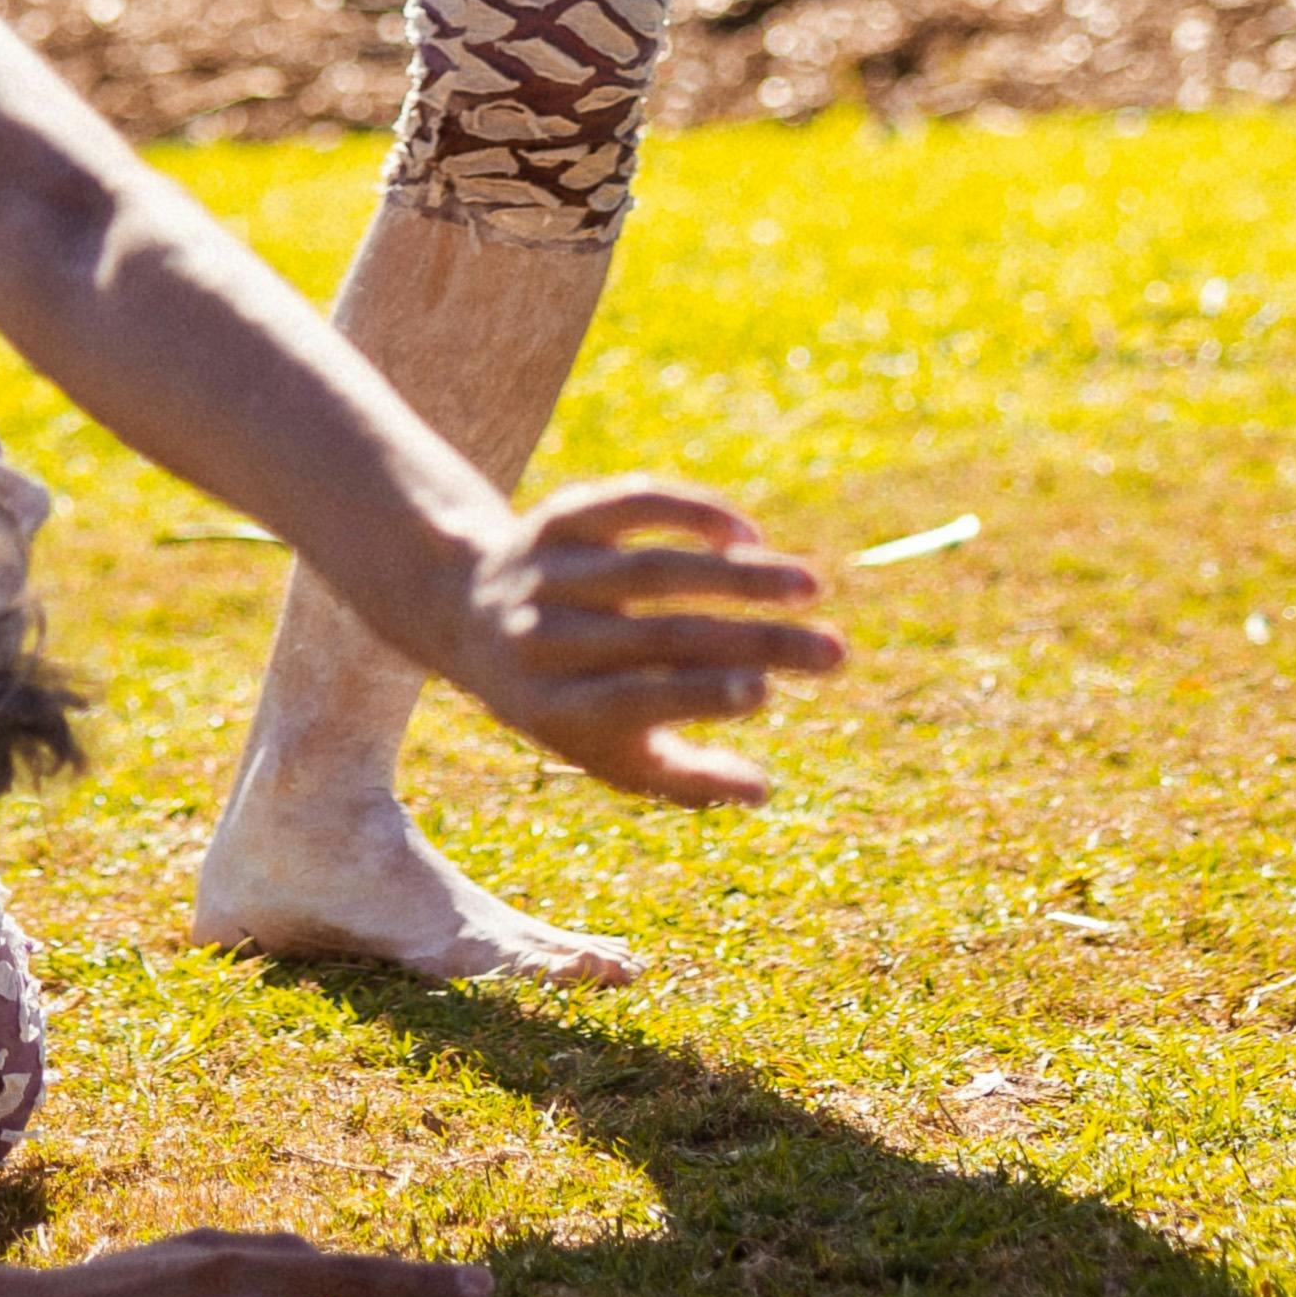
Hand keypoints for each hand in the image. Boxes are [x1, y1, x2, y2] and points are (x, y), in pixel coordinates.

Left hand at [440, 476, 846, 803]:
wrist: (462, 614)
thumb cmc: (566, 702)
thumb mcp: (607, 752)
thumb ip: (682, 778)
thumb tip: (764, 792)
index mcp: (553, 708)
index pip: (628, 699)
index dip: (692, 696)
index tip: (763, 690)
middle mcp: (543, 638)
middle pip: (656, 634)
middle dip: (750, 640)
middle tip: (833, 651)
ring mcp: (548, 573)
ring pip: (650, 567)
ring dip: (736, 575)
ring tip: (808, 586)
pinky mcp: (560, 517)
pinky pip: (629, 504)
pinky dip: (689, 511)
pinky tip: (747, 536)